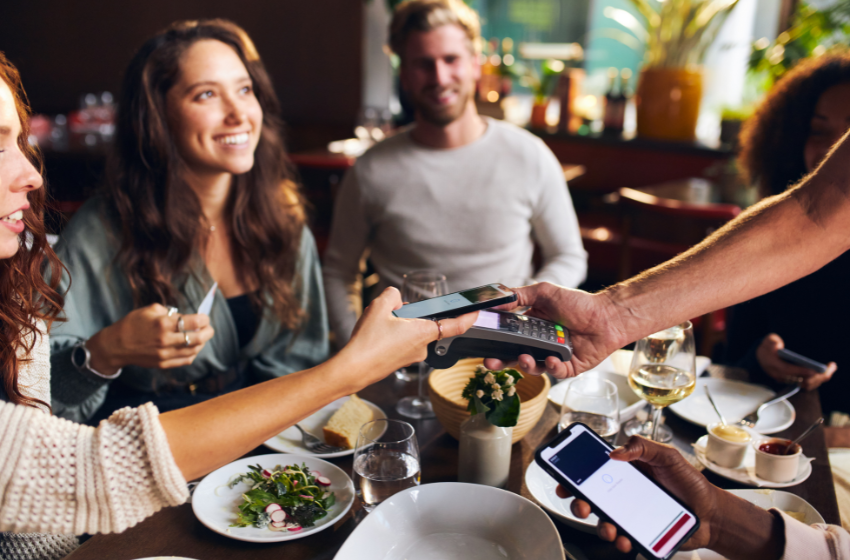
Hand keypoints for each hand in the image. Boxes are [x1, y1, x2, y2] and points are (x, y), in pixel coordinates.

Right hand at [86, 303, 214, 372]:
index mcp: (163, 324)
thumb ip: (170, 313)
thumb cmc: (132, 324)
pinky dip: (193, 353)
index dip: (204, 319)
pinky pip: (186, 360)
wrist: (116, 345)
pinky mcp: (163, 364)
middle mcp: (166, 341)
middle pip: (197, 338)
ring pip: (194, 350)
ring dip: (202, 343)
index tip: (205, 317)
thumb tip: (186, 317)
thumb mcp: (150, 310)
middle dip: (208, 331)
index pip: (194, 322)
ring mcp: (165, 354)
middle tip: (209, 328)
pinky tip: (193, 347)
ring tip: (202, 336)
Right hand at [342, 287, 477, 385]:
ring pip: (412, 332)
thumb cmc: (368, 342)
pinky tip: (377, 336)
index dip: (468, 317)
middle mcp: (422, 347)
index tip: (475, 311)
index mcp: (423, 333)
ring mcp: (412, 357)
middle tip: (390, 312)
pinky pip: (402, 342)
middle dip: (410, 314)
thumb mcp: (379, 307)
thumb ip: (392, 295)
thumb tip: (396, 298)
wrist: (353, 369)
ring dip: (399, 325)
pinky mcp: (401, 362)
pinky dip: (393, 336)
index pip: (455, 325)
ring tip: (378, 326)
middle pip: (425, 323)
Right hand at [483, 282, 626, 378]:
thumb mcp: (544, 292)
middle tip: (490, 362)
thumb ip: (519, 295)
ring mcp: (554, 356)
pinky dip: (552, 367)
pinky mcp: (569, 368)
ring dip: (526, 365)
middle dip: (501, 362)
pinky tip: (553, 359)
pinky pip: (556, 372)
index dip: (496, 343)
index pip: (509, 338)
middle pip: (516, 357)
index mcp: (532, 327)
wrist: (606, 315)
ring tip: (525, 358)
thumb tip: (495, 299)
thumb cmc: (578, 303)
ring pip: (534, 368)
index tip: (484, 345)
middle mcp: (541, 344)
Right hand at [558, 436, 718, 553]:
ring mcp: (630, 514)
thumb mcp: (668, 456)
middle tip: (583, 505)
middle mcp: (624, 493)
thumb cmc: (690, 483)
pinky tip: (626, 539)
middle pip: (591, 498)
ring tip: (611, 529)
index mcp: (626, 472)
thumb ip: (643, 447)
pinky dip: (621, 541)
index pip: (594, 471)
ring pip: (603, 521)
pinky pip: (623, 538)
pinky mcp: (639, 532)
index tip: (565, 479)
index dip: (575, 475)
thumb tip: (615, 452)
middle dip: (579, 503)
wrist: (711, 513)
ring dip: (600, 526)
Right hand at [756, 334, 835, 389]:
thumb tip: (778, 345)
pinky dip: (817, 380)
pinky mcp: (792, 382)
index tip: (814, 370)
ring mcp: (786, 380)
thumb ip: (771, 341)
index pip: (788, 370)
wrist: (762, 356)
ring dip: (819, 379)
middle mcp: (780, 375)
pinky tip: (825, 373)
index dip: (801, 371)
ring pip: (805, 384)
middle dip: (816, 376)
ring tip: (831, 368)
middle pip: (800, 380)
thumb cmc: (768, 347)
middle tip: (829, 367)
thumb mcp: (768, 340)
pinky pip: (806, 385)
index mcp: (773, 365)